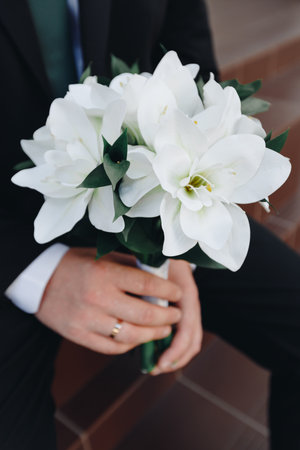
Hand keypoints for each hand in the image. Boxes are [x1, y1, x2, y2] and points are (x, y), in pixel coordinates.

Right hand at [36, 248, 181, 354]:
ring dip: (153, 334)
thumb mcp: (102, 257)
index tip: (178, 294)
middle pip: (144, 314)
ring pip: (131, 335)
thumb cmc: (76, 265)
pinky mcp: (79, 335)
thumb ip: (129, 266)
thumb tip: (160, 275)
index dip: (168, 291)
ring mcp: (88, 319)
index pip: (146, 284)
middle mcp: (98, 297)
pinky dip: (130, 346)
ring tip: (164, 330)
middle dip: (167, 317)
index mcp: (105, 273)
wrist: (40, 281)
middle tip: (177, 315)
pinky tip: (139, 339)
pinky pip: (112, 348)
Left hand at [151, 259, 201, 374]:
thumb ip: (147, 285)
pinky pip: (183, 334)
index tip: (160, 361)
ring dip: (174, 356)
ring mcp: (188, 306)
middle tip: (156, 368)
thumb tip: (140, 312)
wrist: (165, 242)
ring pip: (190, 340)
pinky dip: (172, 347)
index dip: (176, 348)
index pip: (188, 327)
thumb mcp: (149, 266)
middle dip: (175, 357)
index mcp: (187, 291)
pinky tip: (157, 354)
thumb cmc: (155, 253)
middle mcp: (190, 302)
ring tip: (156, 366)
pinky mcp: (181, 309)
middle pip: (192, 338)